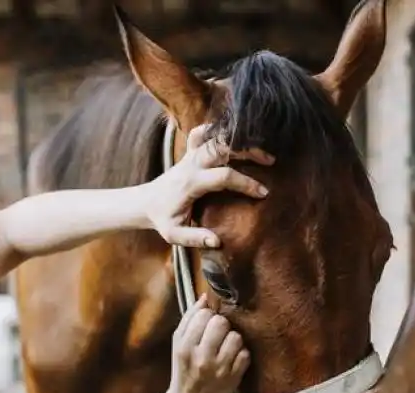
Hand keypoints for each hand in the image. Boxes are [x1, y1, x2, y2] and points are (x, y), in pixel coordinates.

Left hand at [144, 123, 274, 247]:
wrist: (145, 203)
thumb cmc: (162, 219)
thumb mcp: (174, 234)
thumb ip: (194, 238)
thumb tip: (217, 241)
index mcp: (191, 183)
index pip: (224, 176)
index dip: (246, 183)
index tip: (263, 193)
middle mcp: (191, 164)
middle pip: (222, 147)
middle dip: (248, 151)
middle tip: (270, 160)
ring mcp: (190, 155)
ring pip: (215, 136)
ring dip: (238, 139)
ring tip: (259, 147)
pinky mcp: (189, 152)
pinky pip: (201, 133)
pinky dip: (216, 130)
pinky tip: (233, 136)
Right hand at [168, 294, 249, 392]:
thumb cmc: (184, 369)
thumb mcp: (178, 344)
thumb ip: (189, 319)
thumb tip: (205, 297)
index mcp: (185, 347)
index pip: (204, 315)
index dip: (207, 316)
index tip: (206, 324)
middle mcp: (202, 358)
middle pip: (221, 322)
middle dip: (221, 325)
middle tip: (217, 334)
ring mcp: (220, 369)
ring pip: (236, 337)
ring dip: (233, 339)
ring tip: (225, 347)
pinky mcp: (234, 378)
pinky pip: (246, 353)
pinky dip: (240, 354)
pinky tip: (231, 359)